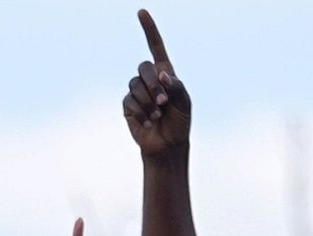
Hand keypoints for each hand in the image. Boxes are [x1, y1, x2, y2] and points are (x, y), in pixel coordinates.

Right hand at [123, 10, 190, 158]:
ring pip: (134, 85)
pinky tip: (148, 122)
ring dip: (148, 102)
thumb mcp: (184, 102)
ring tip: (157, 115)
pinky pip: (128, 101)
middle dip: (153, 85)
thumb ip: (176, 86)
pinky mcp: (128, 107)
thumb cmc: (179, 122)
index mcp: (166, 73)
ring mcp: (137, 93)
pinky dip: (140, 112)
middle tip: (164, 102)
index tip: (141, 12)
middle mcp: (150, 80)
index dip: (149, 30)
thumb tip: (162, 75)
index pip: (156, 47)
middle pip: (143, 67)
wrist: (167, 145)